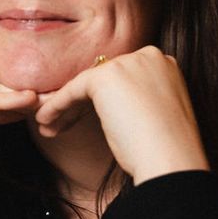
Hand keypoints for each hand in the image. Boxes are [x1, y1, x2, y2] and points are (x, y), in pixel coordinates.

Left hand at [32, 46, 208, 183]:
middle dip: (80, 103)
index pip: (122, 78)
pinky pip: (73, 90)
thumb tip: (114, 107)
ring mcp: (128, 63)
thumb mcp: (156, 115)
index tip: (84, 120)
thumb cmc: (166, 150)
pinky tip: (46, 121)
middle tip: (62, 124)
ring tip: (50, 128)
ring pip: (86, 85)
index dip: (101, 101)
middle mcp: (148, 56)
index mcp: (164, 65)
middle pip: (103, 79)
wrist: (172, 161)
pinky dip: (57, 106)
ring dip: (64, 106)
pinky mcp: (106, 77)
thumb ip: (138, 100)